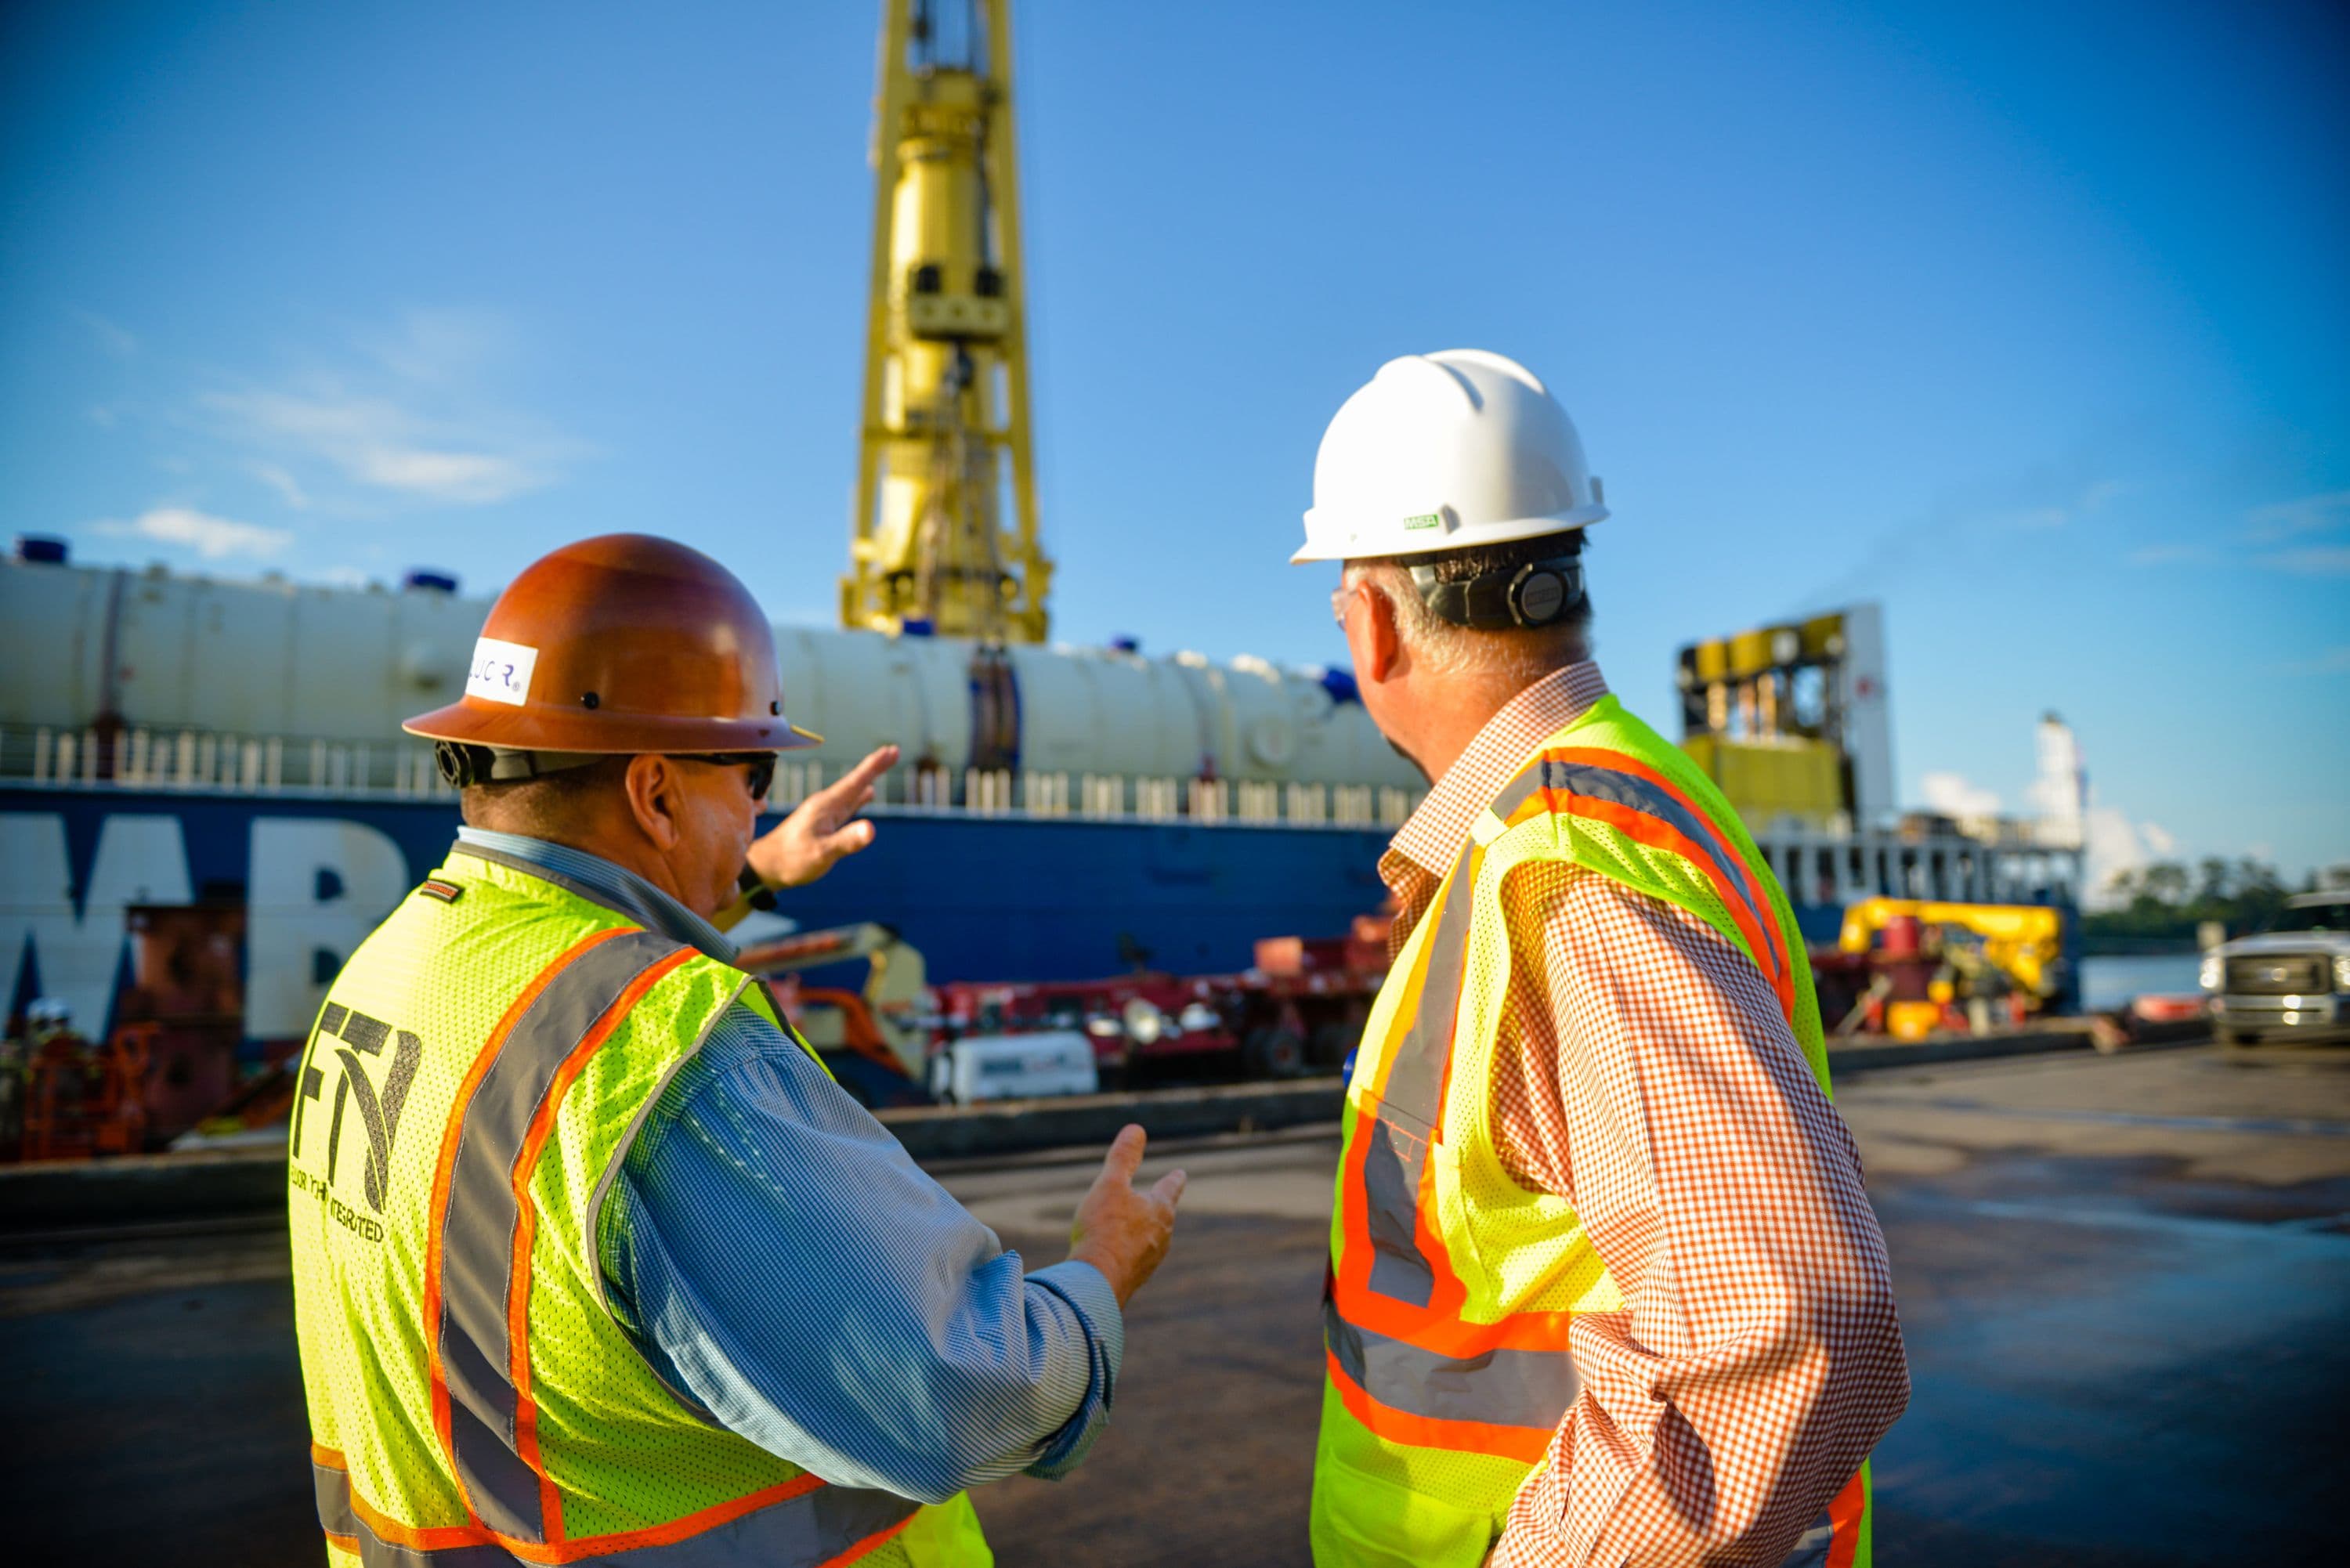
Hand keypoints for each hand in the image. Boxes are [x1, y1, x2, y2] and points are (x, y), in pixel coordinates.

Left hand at [746, 745, 898, 888]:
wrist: (766, 867)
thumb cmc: (792, 861)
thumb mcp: (822, 852)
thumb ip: (846, 841)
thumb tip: (871, 829)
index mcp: (826, 805)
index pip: (856, 781)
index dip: (875, 766)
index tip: (892, 750)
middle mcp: (825, 804)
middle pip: (856, 781)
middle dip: (875, 766)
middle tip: (893, 751)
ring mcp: (823, 812)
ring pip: (851, 791)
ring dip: (868, 778)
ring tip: (882, 767)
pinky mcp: (822, 822)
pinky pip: (847, 804)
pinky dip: (859, 797)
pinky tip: (866, 795)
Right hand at [1067, 1125, 1185, 1307]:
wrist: (1096, 1282)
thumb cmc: (1104, 1229)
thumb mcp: (1111, 1184)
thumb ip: (1124, 1157)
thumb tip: (1137, 1129)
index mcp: (1160, 1210)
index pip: (1171, 1188)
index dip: (1174, 1178)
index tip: (1180, 1173)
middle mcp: (1162, 1236)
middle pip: (1161, 1216)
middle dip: (1155, 1208)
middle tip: (1152, 1200)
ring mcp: (1151, 1260)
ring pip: (1149, 1240)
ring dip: (1140, 1232)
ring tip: (1129, 1230)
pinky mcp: (1135, 1279)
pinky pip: (1134, 1260)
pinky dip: (1126, 1253)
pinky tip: (1115, 1257)